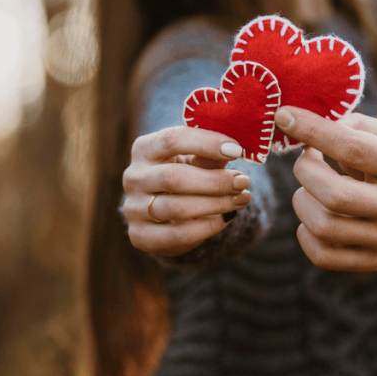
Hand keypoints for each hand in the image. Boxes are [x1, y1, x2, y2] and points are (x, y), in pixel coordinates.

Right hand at [123, 126, 252, 256]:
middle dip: (214, 181)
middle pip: (173, 178)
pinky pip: (178, 234)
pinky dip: (207, 227)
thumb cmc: (183, 177)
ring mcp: (133, 208)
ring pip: (176, 208)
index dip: (206, 143)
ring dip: (216, 204)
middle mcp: (133, 177)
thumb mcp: (194, 161)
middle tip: (243, 182)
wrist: (161, 214)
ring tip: (242, 199)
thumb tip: (234, 152)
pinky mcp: (140, 235)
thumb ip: (210, 157)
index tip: (237, 150)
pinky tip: (226, 218)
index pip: (172, 140)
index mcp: (144, 149)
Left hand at [275, 106, 376, 271]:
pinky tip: (313, 214)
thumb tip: (298, 126)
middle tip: (306, 160)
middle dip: (305, 172)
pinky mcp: (375, 261)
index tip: (284, 116)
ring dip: (303, 202)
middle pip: (335, 196)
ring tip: (309, 189)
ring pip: (323, 227)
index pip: (352, 149)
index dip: (313, 131)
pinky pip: (322, 256)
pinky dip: (305, 234)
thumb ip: (344, 125)